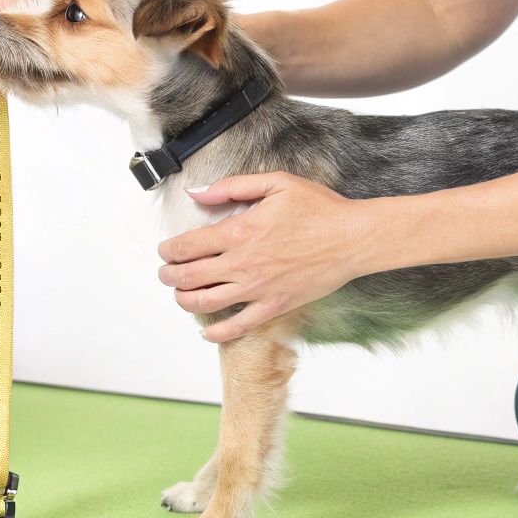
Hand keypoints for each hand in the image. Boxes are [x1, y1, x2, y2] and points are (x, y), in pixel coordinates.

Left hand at [157, 173, 378, 342]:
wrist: (352, 238)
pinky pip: (238, 327)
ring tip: (180, 295)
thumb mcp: (275, 183)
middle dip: (169, 276)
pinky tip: (206, 332)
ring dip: (184, 301)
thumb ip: (231, 186)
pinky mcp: (274, 306)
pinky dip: (217, 333)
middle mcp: (242, 264)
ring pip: (205, 304)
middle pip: (188, 277)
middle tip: (165, 273)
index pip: (187, 246)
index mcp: (239, 232)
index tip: (165, 250)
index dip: (168, 250)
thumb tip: (197, 193)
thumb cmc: (319, 209)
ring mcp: (257, 289)